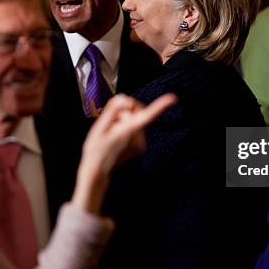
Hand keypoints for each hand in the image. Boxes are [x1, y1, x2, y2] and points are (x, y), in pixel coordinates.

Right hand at [72, 93, 176, 212]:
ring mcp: (140, 144)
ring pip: (136, 119)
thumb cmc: (96, 148)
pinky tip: (117, 137)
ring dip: (125, 120)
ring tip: (112, 132)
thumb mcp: (99, 126)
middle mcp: (138, 138)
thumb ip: (112, 110)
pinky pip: (137, 129)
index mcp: (128, 131)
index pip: (147, 116)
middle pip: (138, 111)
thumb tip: (126, 99)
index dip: (160, 106)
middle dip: (125, 111)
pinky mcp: (140, 147)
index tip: (172, 98)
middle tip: (111, 121)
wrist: (97, 169)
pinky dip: (127, 128)